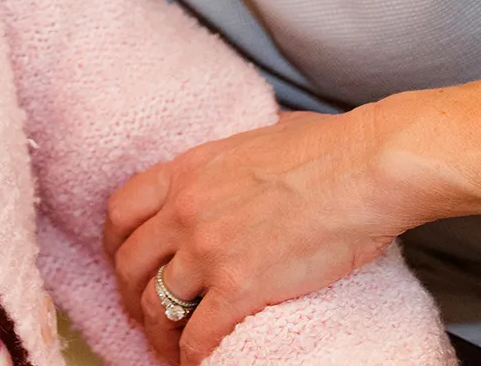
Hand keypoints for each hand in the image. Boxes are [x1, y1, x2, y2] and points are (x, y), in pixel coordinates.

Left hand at [102, 109, 411, 364]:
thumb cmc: (328, 147)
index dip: (116, 245)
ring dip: (159, 334)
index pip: (122, 211)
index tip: (124, 263)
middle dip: (131, 296)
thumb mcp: (256, 137)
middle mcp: (186, 211)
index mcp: (188, 171)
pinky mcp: (240, 288)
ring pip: (157, 306)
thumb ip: (232, 159)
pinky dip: (192, 355)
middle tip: (143, 314)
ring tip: (170, 348)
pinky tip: (197, 362)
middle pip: (130, 265)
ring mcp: (209, 251)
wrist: (364, 168)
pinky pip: (198, 335)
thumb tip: (242, 163)